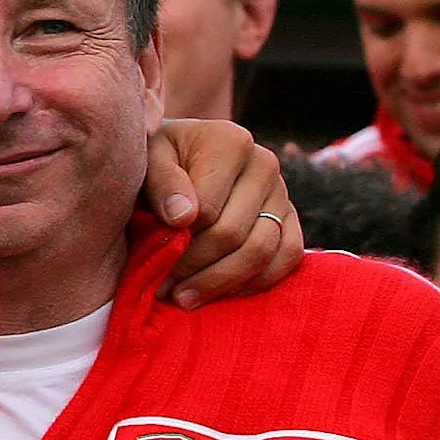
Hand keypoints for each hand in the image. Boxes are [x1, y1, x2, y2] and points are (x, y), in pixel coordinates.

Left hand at [147, 119, 304, 307]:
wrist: (183, 156)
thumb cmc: (160, 159)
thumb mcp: (149, 159)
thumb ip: (162, 182)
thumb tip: (182, 217)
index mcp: (230, 142)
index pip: (208, 209)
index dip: (179, 241)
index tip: (154, 260)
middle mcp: (264, 163)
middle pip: (234, 234)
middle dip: (195, 269)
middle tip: (165, 290)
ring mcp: (282, 192)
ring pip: (262, 251)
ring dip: (221, 282)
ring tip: (184, 297)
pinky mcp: (291, 218)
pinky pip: (288, 257)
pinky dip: (256, 282)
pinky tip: (222, 293)